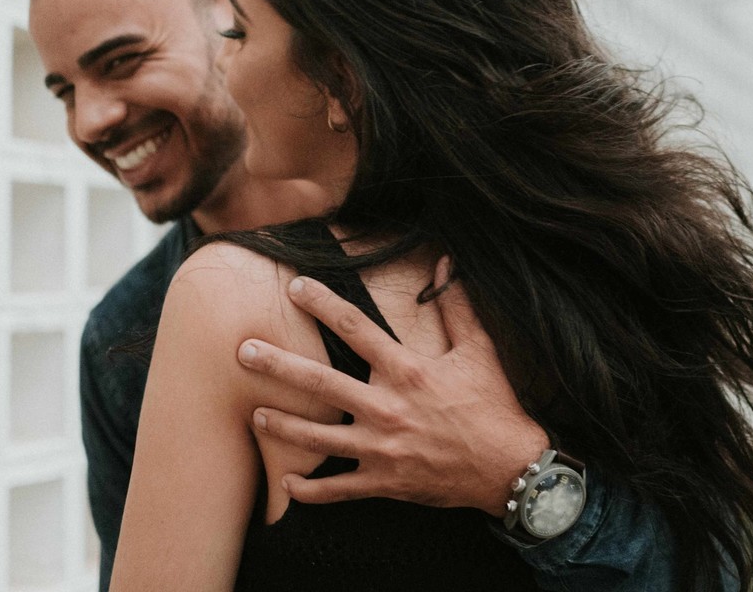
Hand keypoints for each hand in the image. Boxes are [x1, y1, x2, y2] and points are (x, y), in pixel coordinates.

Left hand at [236, 258, 548, 515]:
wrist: (511, 469)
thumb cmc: (495, 405)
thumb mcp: (479, 351)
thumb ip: (457, 306)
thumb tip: (446, 264)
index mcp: (406, 370)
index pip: (355, 327)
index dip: (322, 303)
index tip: (294, 286)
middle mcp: (387, 407)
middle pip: (320, 382)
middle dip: (277, 365)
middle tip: (242, 352)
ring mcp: (381, 448)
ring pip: (317, 437)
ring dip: (282, 425)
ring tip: (254, 412)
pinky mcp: (383, 481)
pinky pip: (338, 488)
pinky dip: (311, 489)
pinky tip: (287, 483)